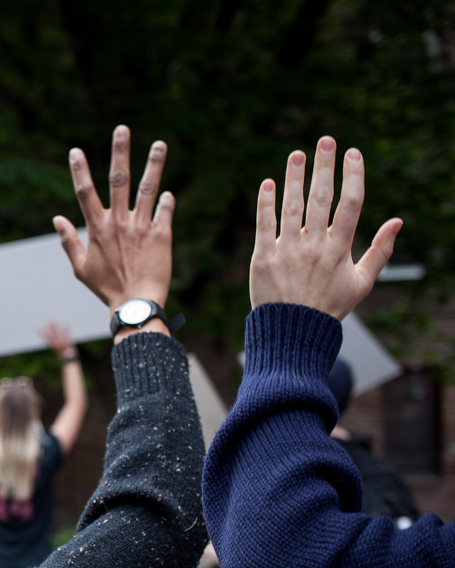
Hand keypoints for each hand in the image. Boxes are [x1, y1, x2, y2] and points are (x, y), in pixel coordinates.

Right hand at [39, 322, 74, 356]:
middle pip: (52, 334)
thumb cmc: (60, 352)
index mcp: (52, 345)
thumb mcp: (54, 348)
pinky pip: (66, 333)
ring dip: (56, 326)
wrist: (67, 358)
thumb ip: (52, 342)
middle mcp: (56, 343)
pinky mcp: (67, 340)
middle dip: (50, 327)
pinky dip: (66, 327)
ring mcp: (62, 341)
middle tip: (49, 321)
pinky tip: (66, 322)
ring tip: (54, 320)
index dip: (41, 332)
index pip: (45, 337)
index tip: (38, 327)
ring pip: (58, 332)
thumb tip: (47, 335)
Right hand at [54, 126, 173, 328]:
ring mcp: (141, 227)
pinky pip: (165, 211)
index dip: (79, 171)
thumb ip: (69, 241)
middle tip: (122, 129)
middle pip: (118, 180)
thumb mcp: (80, 268)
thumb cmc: (106, 288)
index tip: (75, 151)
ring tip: (160, 144)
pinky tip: (168, 192)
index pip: (85, 193)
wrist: (135, 304)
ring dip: (153, 164)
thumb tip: (57, 219)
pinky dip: (167, 200)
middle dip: (119, 152)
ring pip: (147, 188)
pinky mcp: (161, 235)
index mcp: (97, 229)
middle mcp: (119, 222)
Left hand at [249, 137, 400, 319]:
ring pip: (292, 207)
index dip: (353, 176)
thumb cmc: (329, 307)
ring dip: (294, 178)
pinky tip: (267, 184)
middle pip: (321, 198)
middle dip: (324, 167)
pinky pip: (264, 226)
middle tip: (326, 140)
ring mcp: (287, 251)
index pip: (351, 204)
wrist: (293, 332)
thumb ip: (380, 251)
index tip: (353, 154)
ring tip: (297, 154)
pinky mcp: (263, 258)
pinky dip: (265, 204)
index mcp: (340, 249)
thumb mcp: (362, 282)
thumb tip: (398, 221)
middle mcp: (314, 246)